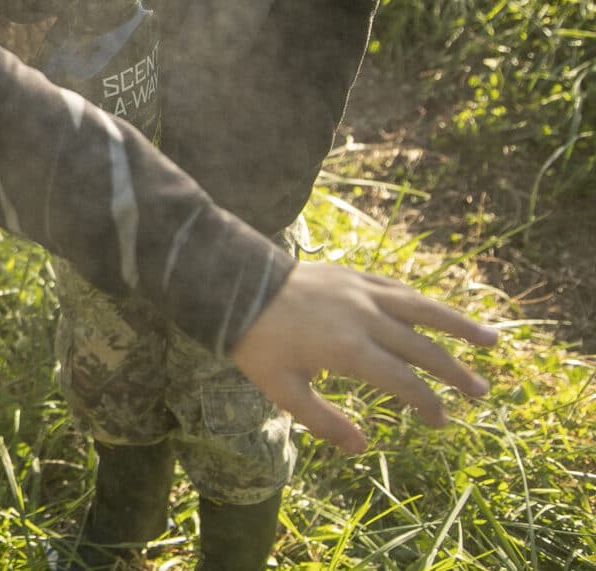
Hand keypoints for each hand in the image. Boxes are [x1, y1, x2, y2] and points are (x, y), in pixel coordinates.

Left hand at [229, 261, 497, 454]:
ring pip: (421, 309)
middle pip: (422, 348)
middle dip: (454, 373)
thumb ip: (323, 421)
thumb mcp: (283, 390)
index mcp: (349, 349)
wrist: (235, 287)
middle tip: (480, 393)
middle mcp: (364, 318)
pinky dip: (421, 302)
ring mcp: (361, 292)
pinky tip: (437, 312)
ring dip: (458, 326)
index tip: (443, 421)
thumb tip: (361, 449)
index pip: (403, 381)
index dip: (427, 403)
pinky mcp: (353, 276)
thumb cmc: (256, 344)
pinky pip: (397, 289)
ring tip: (491, 341)